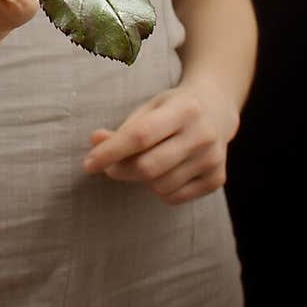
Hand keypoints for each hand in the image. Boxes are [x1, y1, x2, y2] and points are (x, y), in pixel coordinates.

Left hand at [82, 79, 240, 204]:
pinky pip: (174, 198)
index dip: (111, 151)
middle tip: (110, 166)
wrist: (216, 109)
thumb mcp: (149, 109)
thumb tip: (94, 143)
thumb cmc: (173, 108)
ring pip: (160, 186)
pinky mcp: (217, 179)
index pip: (140, 136)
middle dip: (121, 170)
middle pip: (148, 167)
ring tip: (145, 162)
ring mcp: (213, 159)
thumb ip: (123, 129)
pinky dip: (160, 189)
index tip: (88, 163)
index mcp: (184, 109)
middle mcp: (202, 134)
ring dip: (142, 180)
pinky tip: (164, 171)